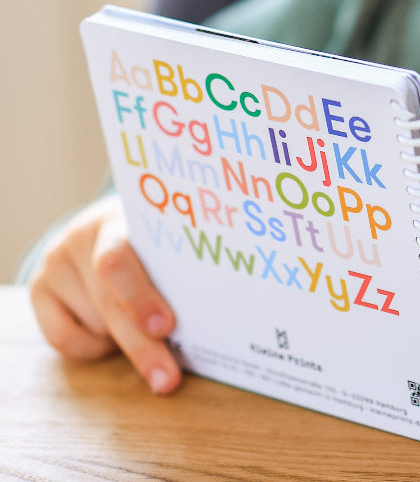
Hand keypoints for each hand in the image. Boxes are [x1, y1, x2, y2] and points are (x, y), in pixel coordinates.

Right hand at [28, 194, 180, 393]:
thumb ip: (175, 271)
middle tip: (167, 378)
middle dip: (143, 344)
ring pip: (95, 323)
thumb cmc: (151, 242)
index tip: (166, 327)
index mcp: (122, 217)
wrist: (108, 226)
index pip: (119, 260)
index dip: (141, 297)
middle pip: (110, 301)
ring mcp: (56, 261)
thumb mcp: (164, 245)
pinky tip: (110, 334)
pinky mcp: (38, 288)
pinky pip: (64, 339)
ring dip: (122, 337)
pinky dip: (94, 347)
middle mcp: (82, 235)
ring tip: (142, 324)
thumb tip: (207, 322)